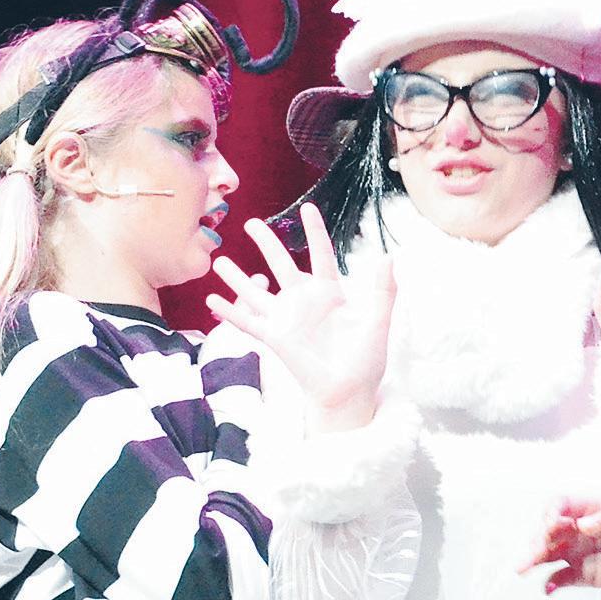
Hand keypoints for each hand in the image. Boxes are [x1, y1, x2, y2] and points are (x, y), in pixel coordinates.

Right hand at [205, 203, 395, 430]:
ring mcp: (287, 319)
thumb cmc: (365, 359)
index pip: (321, 255)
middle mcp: (305, 301)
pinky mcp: (275, 338)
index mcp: (331, 293)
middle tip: (251, 222)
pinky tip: (211, 301)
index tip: (308, 208)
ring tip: (218, 261)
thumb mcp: (378, 322)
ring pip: (256, 292)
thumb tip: (389, 256)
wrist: (349, 391)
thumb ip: (384, 291)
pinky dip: (229, 312)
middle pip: (281, 264)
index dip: (315, 232)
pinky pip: (248, 322)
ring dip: (236, 278)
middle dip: (266, 243)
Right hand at [526, 498, 600, 592]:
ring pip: (547, 553)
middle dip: (538, 539)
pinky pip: (560, 578)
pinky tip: (548, 588)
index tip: (553, 524)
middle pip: (548, 530)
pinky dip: (550, 583)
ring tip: (524, 569)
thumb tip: (584, 524)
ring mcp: (577, 552)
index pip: (561, 505)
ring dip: (534, 559)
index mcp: (590, 509)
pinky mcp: (581, 574)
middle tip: (535, 552)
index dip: (552, 512)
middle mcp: (578, 529)